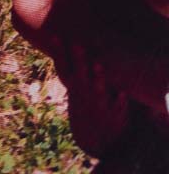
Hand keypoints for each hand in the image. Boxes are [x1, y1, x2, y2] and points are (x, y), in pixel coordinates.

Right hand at [53, 40, 130, 157]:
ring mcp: (98, 105)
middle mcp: (83, 94)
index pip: (62, 67)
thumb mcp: (74, 88)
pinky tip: (122, 94)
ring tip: (98, 64)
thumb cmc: (85, 105)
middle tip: (77, 44)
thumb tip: (61, 40)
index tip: (55, 36)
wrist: (96, 140)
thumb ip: (72, 67)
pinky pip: (118, 109)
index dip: (58, 52)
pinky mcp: (114, 116)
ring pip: (98, 90)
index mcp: (73, 87)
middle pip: (80, 75)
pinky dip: (120, 102)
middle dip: (79, 60)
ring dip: (98, 78)